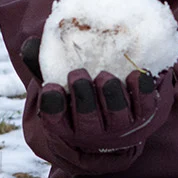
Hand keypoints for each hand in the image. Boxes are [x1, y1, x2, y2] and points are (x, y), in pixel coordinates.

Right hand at [19, 37, 173, 171]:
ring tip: (105, 77)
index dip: (53, 107)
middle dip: (83, 98)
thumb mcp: (58, 83)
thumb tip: (30, 44)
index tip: (50, 87)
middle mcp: (93, 134)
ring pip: (117, 117)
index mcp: (68, 127)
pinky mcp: (144, 117)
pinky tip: (136, 75)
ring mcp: (120, 128)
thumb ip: (42, 65)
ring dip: (111, 95)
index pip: (56, 122)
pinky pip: (146, 107)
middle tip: (78, 74)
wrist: (115, 121)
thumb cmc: (79, 96)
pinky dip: (142, 91)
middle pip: (88, 123)